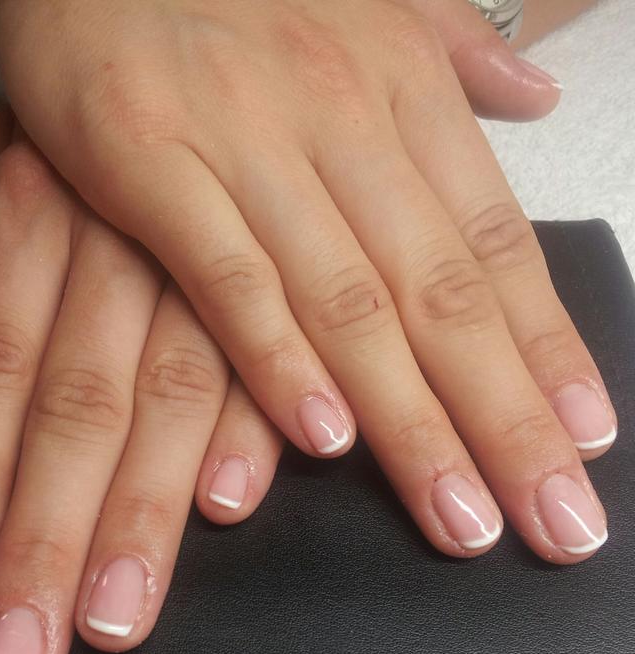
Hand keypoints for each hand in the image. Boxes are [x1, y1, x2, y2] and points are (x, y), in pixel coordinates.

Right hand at [0, 0, 612, 560]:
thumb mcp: (365, 4)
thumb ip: (452, 60)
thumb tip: (536, 96)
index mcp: (399, 89)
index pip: (494, 244)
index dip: (546, 350)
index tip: (584, 439)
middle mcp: (342, 122)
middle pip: (442, 297)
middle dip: (505, 420)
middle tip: (553, 520)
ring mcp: (246, 146)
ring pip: (349, 305)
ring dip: (412, 422)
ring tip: (462, 517)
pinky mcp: (151, 165)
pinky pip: (228, 278)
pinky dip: (278, 359)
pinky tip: (327, 438)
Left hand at [0, 112, 283, 653]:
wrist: (236, 6)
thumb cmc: (114, 76)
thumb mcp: (12, 120)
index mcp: (47, 203)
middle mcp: (123, 245)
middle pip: (74, 408)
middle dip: (46, 535)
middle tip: (26, 653)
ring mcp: (208, 263)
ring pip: (165, 405)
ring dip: (140, 516)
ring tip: (113, 616)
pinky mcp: (286, 273)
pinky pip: (267, 356)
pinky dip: (251, 428)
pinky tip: (233, 501)